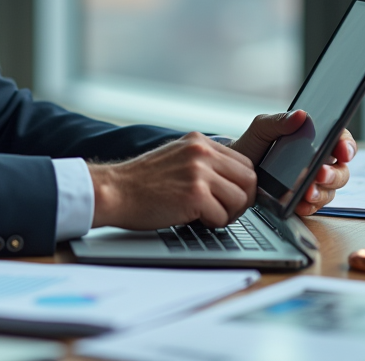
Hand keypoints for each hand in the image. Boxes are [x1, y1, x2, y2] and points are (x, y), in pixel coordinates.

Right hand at [88, 132, 256, 229]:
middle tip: (224, 211)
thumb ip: (203, 161)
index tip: (231, 197)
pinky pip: (222, 216)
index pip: (244, 162)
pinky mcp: (194, 195)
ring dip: (227, 214)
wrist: (114, 191)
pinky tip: (194, 219)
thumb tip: (232, 180)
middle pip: (249, 179)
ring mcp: (199, 172)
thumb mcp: (176, 157)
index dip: (242, 185)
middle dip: (242, 201)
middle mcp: (201, 152)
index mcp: (199, 141)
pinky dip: (212, 223)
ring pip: (240, 199)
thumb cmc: (141, 182)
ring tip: (207, 215)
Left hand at [230, 111, 356, 215]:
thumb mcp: (263, 127)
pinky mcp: (302, 200)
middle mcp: (319, 162)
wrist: (237, 168)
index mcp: (315, 140)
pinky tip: (299, 204)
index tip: (343, 151)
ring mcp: (313, 182)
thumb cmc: (253, 144)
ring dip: (321, 192)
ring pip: (330, 191)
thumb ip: (280, 121)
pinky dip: (307, 206)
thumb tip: (300, 115)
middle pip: (340, 170)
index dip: (347, 146)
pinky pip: (313, 206)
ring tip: (308, 192)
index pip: (341, 140)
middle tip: (321, 174)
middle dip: (334, 174)